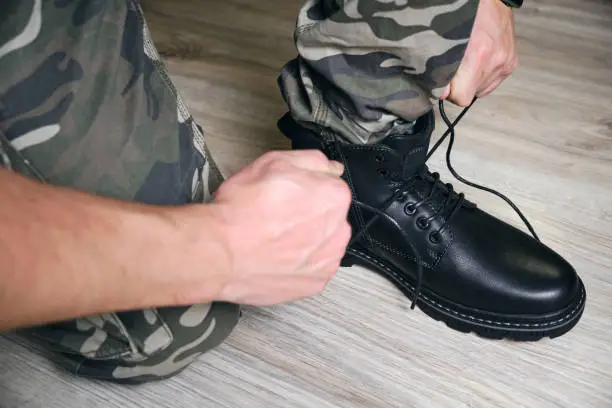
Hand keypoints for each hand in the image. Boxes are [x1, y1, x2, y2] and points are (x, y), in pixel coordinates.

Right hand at [206, 150, 351, 304]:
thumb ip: (312, 161)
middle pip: (329, 218)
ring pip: (322, 245)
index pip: (331, 187)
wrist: (220, 253)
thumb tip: (330, 167)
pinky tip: (277, 258)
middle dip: (309, 216)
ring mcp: (327, 261)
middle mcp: (338, 231)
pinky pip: (312, 269)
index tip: (289, 194)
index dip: (305, 189)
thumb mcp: (274, 162)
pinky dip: (299, 265)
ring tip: (275, 240)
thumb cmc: (242, 212)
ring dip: (306, 242)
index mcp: (333, 197)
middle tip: (277, 217)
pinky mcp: (314, 285)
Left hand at [441, 0, 517, 105]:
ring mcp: (506, 63)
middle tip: (454, 67)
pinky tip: (479, 61)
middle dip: (459, 85)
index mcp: (478, 55)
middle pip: (470, 95)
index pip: (461, 97)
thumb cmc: (464, 16)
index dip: (449, 92)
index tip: (444, 81)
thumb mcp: (443, 40)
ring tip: (468, 61)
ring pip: (481, 90)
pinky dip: (482, 76)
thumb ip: (440, 69)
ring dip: (471, 81)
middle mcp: (495, 61)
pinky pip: (492, 83)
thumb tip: (441, 93)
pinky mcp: (512, 63)